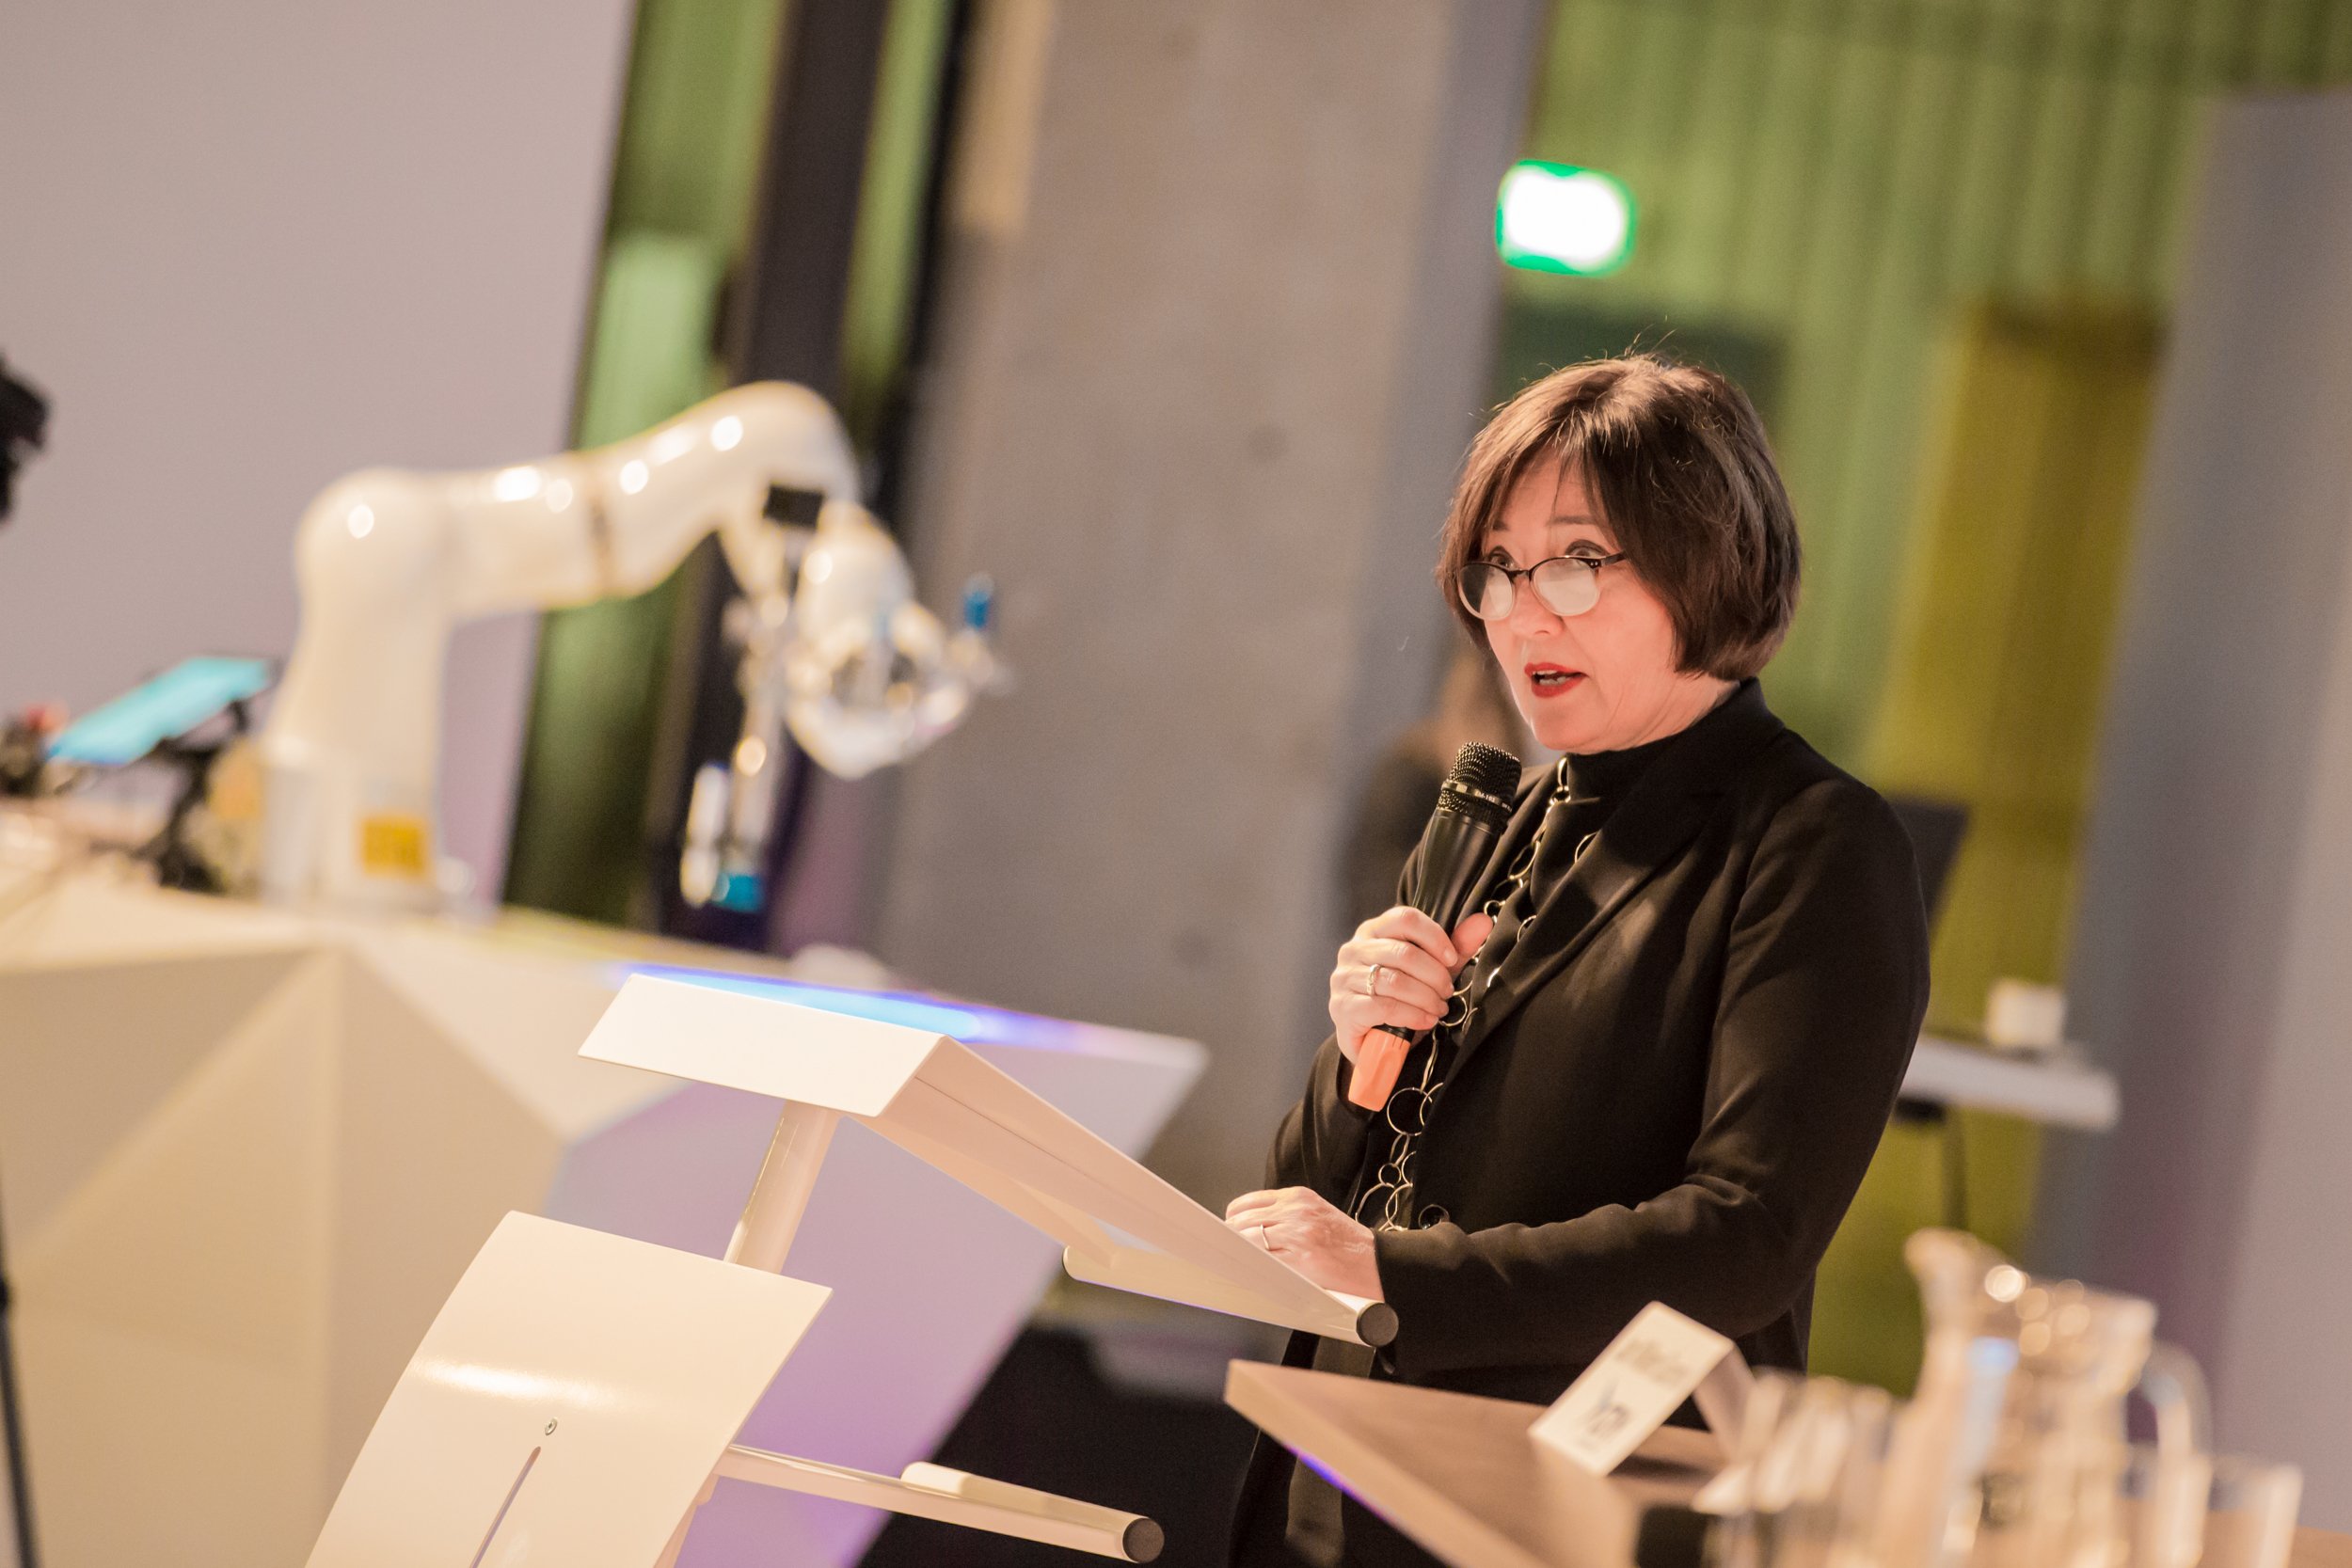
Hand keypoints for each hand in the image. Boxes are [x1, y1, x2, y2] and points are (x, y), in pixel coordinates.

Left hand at [1224, 1186, 1383, 1299]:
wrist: (1377, 1264)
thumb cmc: (1347, 1244)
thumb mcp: (1316, 1214)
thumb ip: (1285, 1214)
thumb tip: (1248, 1227)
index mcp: (1299, 1197)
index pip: (1247, 1202)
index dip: (1234, 1220)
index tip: (1229, 1232)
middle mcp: (1296, 1211)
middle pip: (1242, 1221)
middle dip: (1233, 1239)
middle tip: (1230, 1252)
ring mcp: (1298, 1234)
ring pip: (1249, 1240)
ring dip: (1240, 1254)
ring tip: (1240, 1263)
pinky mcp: (1302, 1259)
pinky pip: (1264, 1262)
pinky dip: (1253, 1267)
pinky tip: (1253, 1272)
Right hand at [1328, 906, 1494, 1063]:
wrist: (1371, 1041)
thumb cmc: (1401, 999)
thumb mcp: (1431, 971)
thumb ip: (1456, 947)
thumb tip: (1484, 921)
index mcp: (1373, 931)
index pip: (1405, 918)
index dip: (1435, 937)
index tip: (1452, 960)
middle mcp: (1354, 950)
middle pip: (1403, 952)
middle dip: (1434, 976)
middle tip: (1447, 993)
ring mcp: (1344, 978)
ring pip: (1394, 981)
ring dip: (1425, 998)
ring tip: (1438, 1010)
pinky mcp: (1342, 1007)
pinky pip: (1383, 1007)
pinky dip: (1411, 1015)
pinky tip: (1424, 1021)